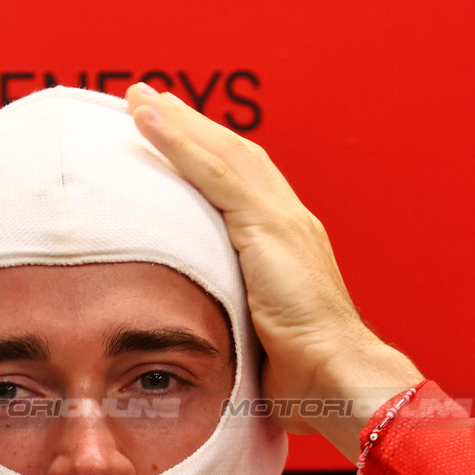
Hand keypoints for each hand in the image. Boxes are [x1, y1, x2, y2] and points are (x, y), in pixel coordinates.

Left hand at [125, 84, 422, 457]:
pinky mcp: (268, 225)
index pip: (241, 183)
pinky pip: (216, 172)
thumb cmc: (302, 371)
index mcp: (287, 242)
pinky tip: (149, 122)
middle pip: (233, 156)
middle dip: (190, 127)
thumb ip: (238, 314)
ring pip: (223, 154)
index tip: (172, 136)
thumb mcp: (260, 333)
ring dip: (178, 123)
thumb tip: (205, 326)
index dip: (207, 156)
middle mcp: (288, 220)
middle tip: (147, 102)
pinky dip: (180, 143)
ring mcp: (281, 218)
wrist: (335, 374)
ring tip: (139, 100)